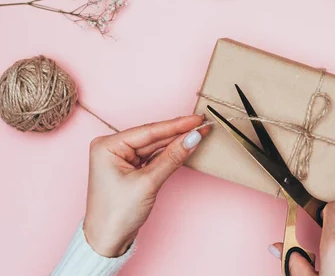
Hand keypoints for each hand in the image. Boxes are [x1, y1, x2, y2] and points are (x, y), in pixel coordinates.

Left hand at [83, 115, 209, 256]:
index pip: (148, 131)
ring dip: (175, 142)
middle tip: (201, 125)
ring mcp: (121, 158)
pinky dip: (169, 153)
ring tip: (197, 133)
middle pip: (152, 137)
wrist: (106, 241)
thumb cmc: (116, 214)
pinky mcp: (130, 168)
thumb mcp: (148, 183)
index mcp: (107, 146)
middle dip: (177, 132)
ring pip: (154, 146)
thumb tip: (193, 138)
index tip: (196, 120)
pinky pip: (153, 156)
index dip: (175, 125)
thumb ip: (172, 158)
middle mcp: (112, 148)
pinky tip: (184, 145)